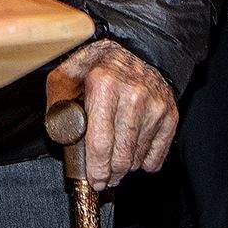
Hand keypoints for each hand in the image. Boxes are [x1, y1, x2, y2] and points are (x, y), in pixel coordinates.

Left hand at [45, 39, 177, 189]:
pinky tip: (136, 159)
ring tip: (115, 165)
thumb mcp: (66, 74)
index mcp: (103, 84)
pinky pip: (159, 151)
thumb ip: (58, 102)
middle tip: (104, 180)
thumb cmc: (95, 64)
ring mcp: (154, 104)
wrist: (134, 47)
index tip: (94, 181)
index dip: (96, 168)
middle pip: (121, 154)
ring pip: (138, 155)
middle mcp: (133, 94)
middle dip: (111, 174)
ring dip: (126, 167)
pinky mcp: (170, 111)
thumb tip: (59, 134)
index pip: (100, 141)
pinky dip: (146, 160)